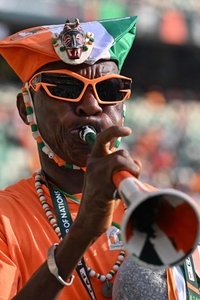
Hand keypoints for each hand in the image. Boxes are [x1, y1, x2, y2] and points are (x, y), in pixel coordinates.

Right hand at [75, 125, 140, 239]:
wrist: (88, 220)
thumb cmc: (102, 200)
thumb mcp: (107, 178)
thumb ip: (117, 168)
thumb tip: (135, 162)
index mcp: (94, 160)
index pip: (103, 138)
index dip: (115, 131)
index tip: (128, 130)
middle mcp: (94, 163)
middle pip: (121, 152)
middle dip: (132, 163)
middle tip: (132, 177)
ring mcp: (97, 174)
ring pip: (123, 160)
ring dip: (132, 171)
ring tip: (126, 185)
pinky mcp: (103, 185)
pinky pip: (123, 175)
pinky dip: (128, 182)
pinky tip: (119, 193)